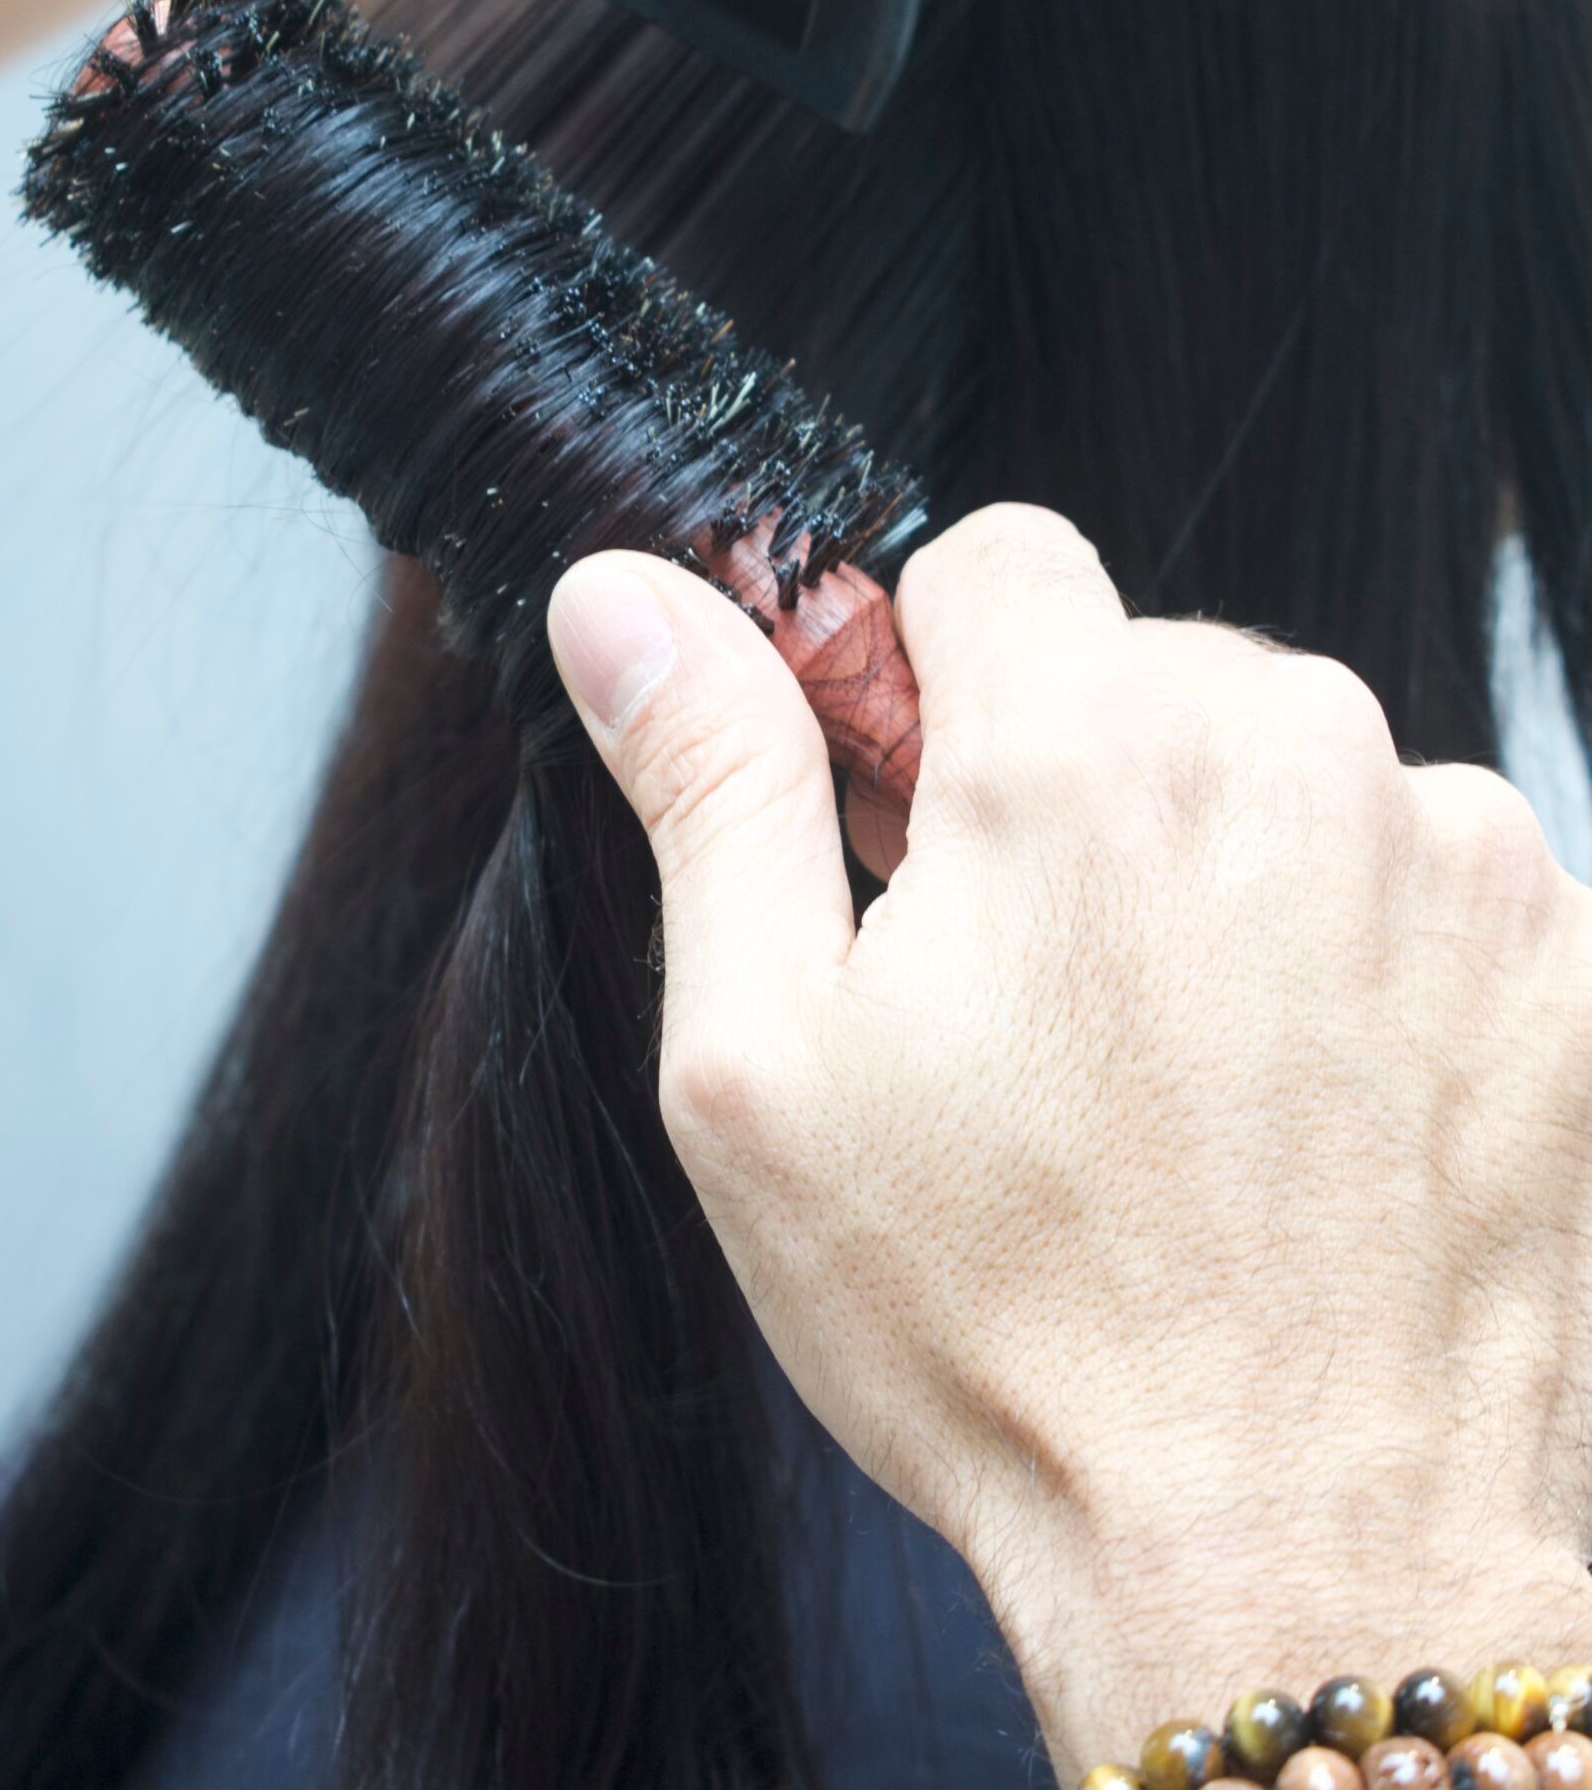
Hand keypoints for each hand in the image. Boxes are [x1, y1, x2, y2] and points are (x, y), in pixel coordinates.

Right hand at [548, 505, 1591, 1780]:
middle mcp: (1296, 752)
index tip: (931, 822)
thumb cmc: (1006, 1333)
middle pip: (1154, 668)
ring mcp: (1459, 851)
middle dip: (1086, 782)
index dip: (937, 686)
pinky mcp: (1568, 955)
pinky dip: (1375, 950)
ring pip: (1300, 767)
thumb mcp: (766, 1066)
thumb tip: (623, 597)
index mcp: (1081, 749)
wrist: (1309, 1560)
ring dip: (1237, 864)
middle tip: (1045, 993)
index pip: (997, 561)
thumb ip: (709, 782)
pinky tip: (1324, 1108)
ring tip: (1195, 1075)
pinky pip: (1435, 870)